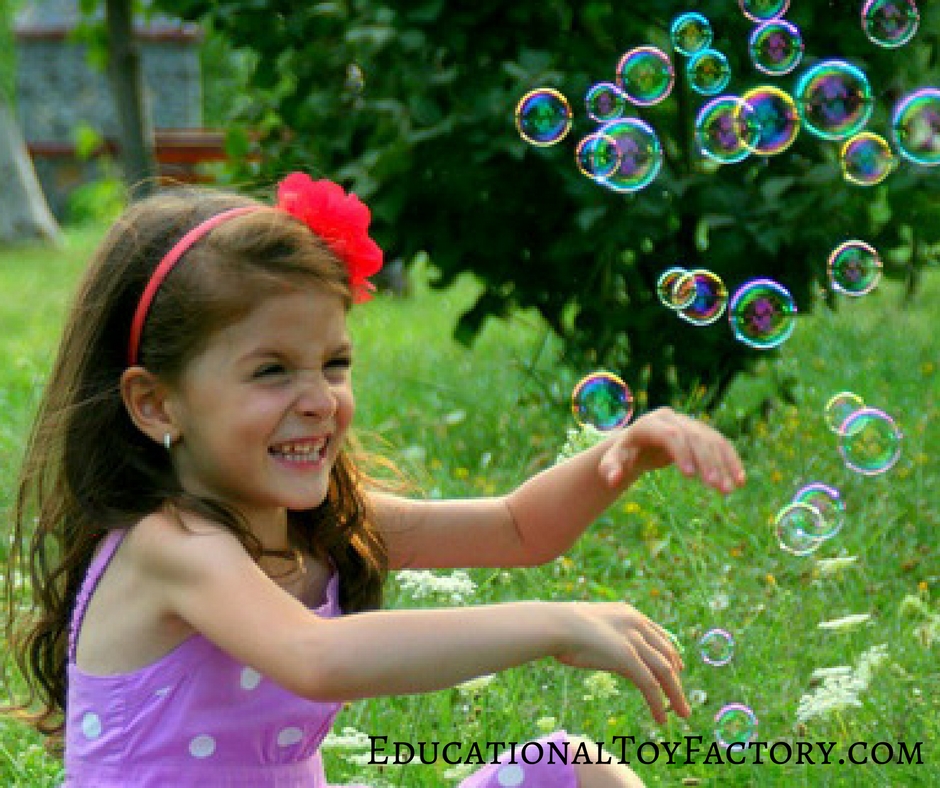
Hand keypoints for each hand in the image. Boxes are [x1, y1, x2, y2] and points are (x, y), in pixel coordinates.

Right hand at [556, 602, 689, 723]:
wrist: (555, 625)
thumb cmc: (563, 627)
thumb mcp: (593, 625)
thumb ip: (608, 633)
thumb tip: (606, 645)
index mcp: (629, 614)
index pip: (660, 635)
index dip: (671, 654)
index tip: (677, 669)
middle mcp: (637, 624)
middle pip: (667, 654)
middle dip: (677, 678)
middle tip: (681, 697)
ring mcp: (633, 640)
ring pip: (664, 672)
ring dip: (676, 695)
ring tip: (682, 713)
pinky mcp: (628, 658)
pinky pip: (650, 685)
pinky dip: (658, 703)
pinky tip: (661, 718)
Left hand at [598, 407, 745, 493]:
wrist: (638, 443)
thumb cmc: (624, 455)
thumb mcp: (612, 462)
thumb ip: (610, 469)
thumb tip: (614, 480)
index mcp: (649, 424)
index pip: (670, 435)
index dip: (682, 452)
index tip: (691, 477)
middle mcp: (672, 419)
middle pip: (694, 437)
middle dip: (707, 462)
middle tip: (718, 488)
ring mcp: (688, 423)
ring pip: (711, 440)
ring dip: (723, 464)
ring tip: (730, 489)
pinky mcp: (701, 432)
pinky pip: (720, 444)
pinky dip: (731, 460)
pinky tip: (739, 480)